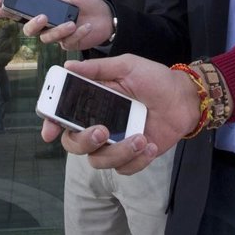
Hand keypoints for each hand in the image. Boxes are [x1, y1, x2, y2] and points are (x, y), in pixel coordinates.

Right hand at [23, 0, 112, 49]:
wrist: (106, 14)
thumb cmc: (87, 1)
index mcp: (46, 11)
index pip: (27, 14)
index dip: (19, 12)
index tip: (15, 6)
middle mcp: (48, 25)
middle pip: (31, 30)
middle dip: (33, 25)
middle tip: (43, 18)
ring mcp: (58, 36)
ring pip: (48, 38)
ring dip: (59, 30)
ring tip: (72, 23)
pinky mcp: (69, 44)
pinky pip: (67, 42)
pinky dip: (77, 34)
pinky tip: (87, 27)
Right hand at [40, 55, 202, 174]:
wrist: (184, 99)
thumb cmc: (154, 79)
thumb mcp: (127, 67)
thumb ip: (98, 69)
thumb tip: (69, 65)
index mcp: (92, 101)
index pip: (63, 115)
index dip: (51, 124)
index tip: (50, 130)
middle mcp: (99, 124)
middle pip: (74, 144)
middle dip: (84, 141)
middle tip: (103, 131)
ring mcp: (114, 143)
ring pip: (98, 161)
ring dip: (118, 152)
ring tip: (141, 138)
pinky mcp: (132, 156)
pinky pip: (124, 169)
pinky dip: (137, 161)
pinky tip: (151, 145)